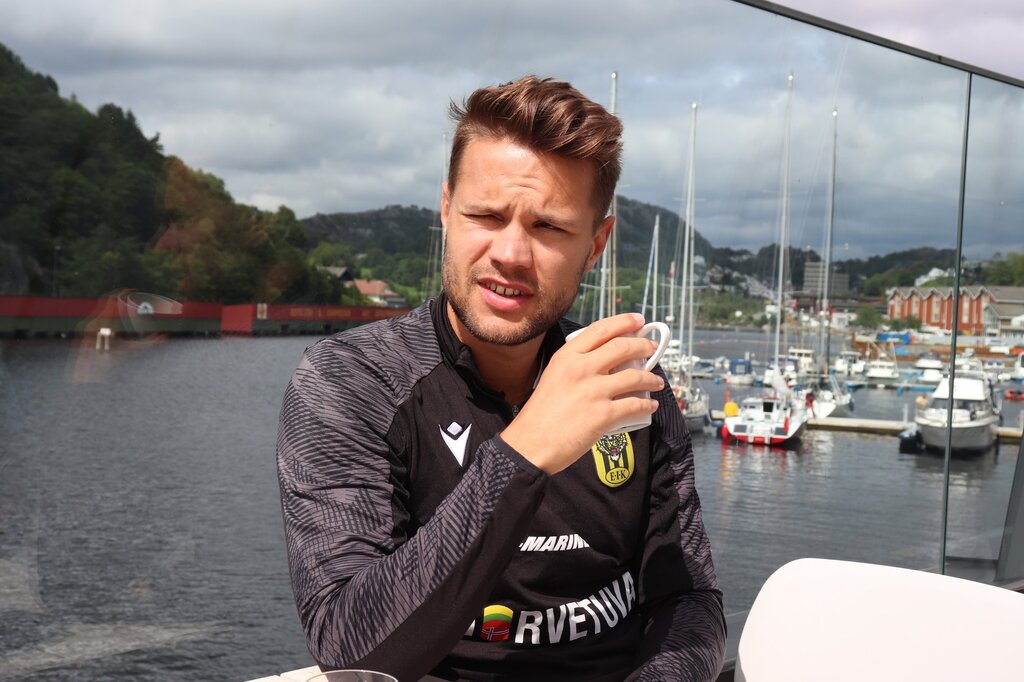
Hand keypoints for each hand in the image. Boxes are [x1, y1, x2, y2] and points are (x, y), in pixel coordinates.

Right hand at [501, 313, 663, 474]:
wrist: (530, 443)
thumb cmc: (540, 414)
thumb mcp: (553, 376)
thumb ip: (576, 364)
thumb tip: (606, 360)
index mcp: (567, 356)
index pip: (601, 329)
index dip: (624, 322)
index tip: (638, 320)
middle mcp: (581, 368)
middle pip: (623, 347)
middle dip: (644, 346)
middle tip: (652, 349)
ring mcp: (593, 391)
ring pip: (635, 376)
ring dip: (651, 378)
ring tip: (656, 382)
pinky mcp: (604, 415)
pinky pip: (635, 405)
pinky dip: (647, 405)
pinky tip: (650, 405)